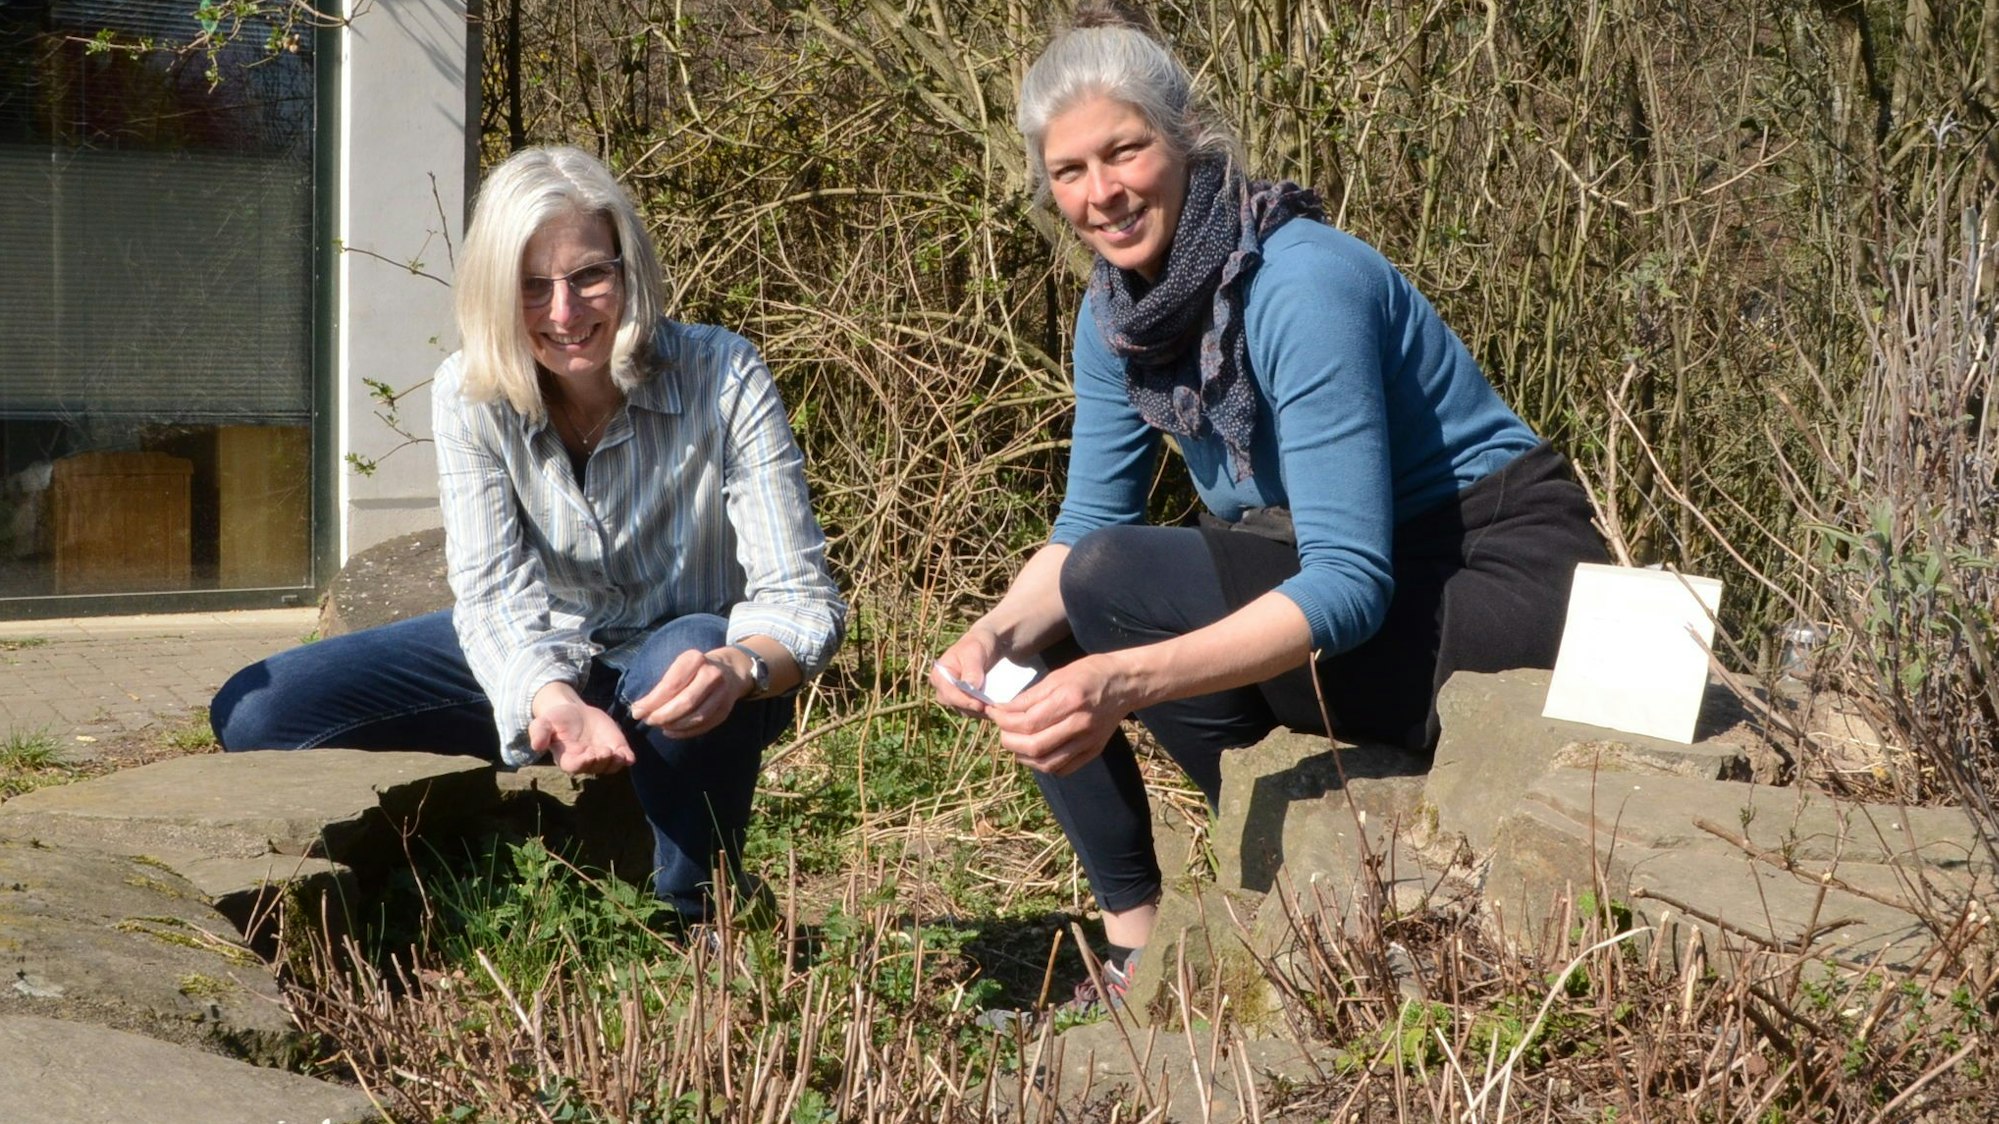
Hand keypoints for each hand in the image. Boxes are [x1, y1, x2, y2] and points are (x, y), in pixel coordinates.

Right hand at [529, 699, 635, 775]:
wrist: (574, 712)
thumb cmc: (556, 719)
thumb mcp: (543, 723)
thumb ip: (539, 733)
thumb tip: (536, 746)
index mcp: (568, 758)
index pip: (575, 766)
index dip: (583, 763)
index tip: (589, 754)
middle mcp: (586, 761)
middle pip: (595, 767)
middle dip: (601, 761)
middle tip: (604, 751)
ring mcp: (602, 756)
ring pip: (610, 766)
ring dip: (615, 762)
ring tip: (619, 753)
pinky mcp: (615, 748)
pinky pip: (623, 758)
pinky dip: (627, 759)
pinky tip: (628, 756)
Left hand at [628, 648, 749, 737]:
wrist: (730, 669)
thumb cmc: (694, 669)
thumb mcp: (679, 666)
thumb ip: (661, 685)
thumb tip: (639, 710)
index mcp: (695, 660)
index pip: (671, 685)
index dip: (652, 702)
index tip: (637, 711)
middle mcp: (712, 675)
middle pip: (685, 703)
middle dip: (662, 716)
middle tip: (648, 721)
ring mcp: (722, 694)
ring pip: (696, 717)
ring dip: (673, 725)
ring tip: (659, 725)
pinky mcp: (725, 710)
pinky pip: (703, 726)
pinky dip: (684, 732)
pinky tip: (671, 731)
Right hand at [930, 626, 999, 717]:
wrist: (988, 645)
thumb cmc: (978, 644)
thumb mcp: (975, 652)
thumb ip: (972, 670)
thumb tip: (970, 688)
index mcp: (939, 674)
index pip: (947, 693)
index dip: (963, 701)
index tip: (979, 705)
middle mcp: (943, 688)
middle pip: (954, 705)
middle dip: (972, 708)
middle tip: (990, 708)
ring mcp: (954, 696)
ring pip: (965, 711)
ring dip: (979, 711)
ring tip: (995, 707)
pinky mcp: (965, 701)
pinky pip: (973, 711)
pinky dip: (983, 711)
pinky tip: (995, 707)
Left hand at [987, 654, 1131, 775]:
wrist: (1125, 684)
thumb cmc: (1089, 674)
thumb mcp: (1058, 676)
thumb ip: (1030, 696)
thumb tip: (1003, 710)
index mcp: (1069, 700)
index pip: (1028, 721)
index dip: (1004, 720)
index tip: (994, 713)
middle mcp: (1080, 724)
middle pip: (1035, 746)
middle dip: (1010, 741)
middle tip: (1002, 732)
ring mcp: (1088, 741)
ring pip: (1047, 763)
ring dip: (1024, 757)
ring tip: (1015, 744)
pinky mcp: (1093, 751)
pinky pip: (1063, 769)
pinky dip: (1043, 765)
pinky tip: (1035, 753)